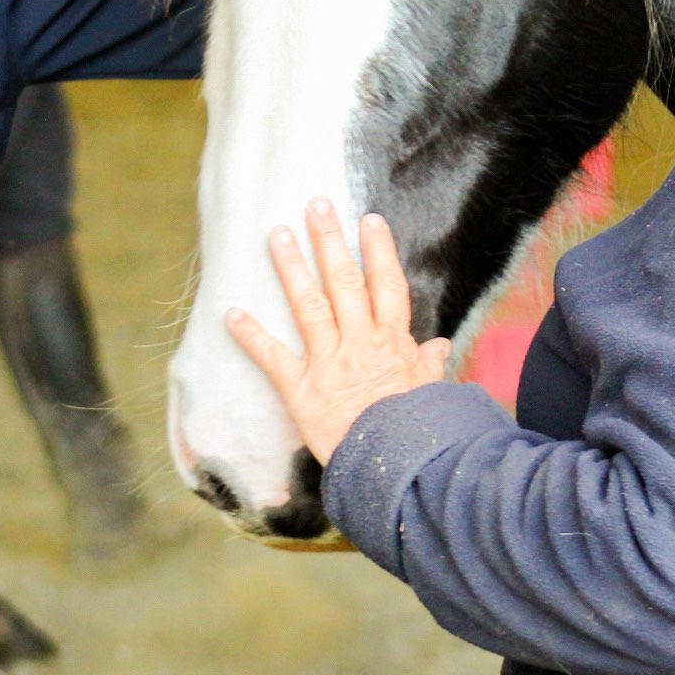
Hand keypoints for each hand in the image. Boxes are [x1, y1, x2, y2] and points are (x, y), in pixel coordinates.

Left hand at [227, 200, 452, 465]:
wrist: (394, 469)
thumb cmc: (416, 433)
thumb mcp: (429, 395)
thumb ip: (430, 366)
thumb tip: (441, 345)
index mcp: (392, 344)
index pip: (386, 286)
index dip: (378, 251)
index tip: (369, 220)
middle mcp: (360, 344)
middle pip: (345, 282)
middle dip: (329, 241)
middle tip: (315, 204)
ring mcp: (329, 364)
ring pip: (310, 306)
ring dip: (292, 268)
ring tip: (277, 235)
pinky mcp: (302, 391)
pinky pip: (274, 359)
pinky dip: (252, 336)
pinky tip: (233, 313)